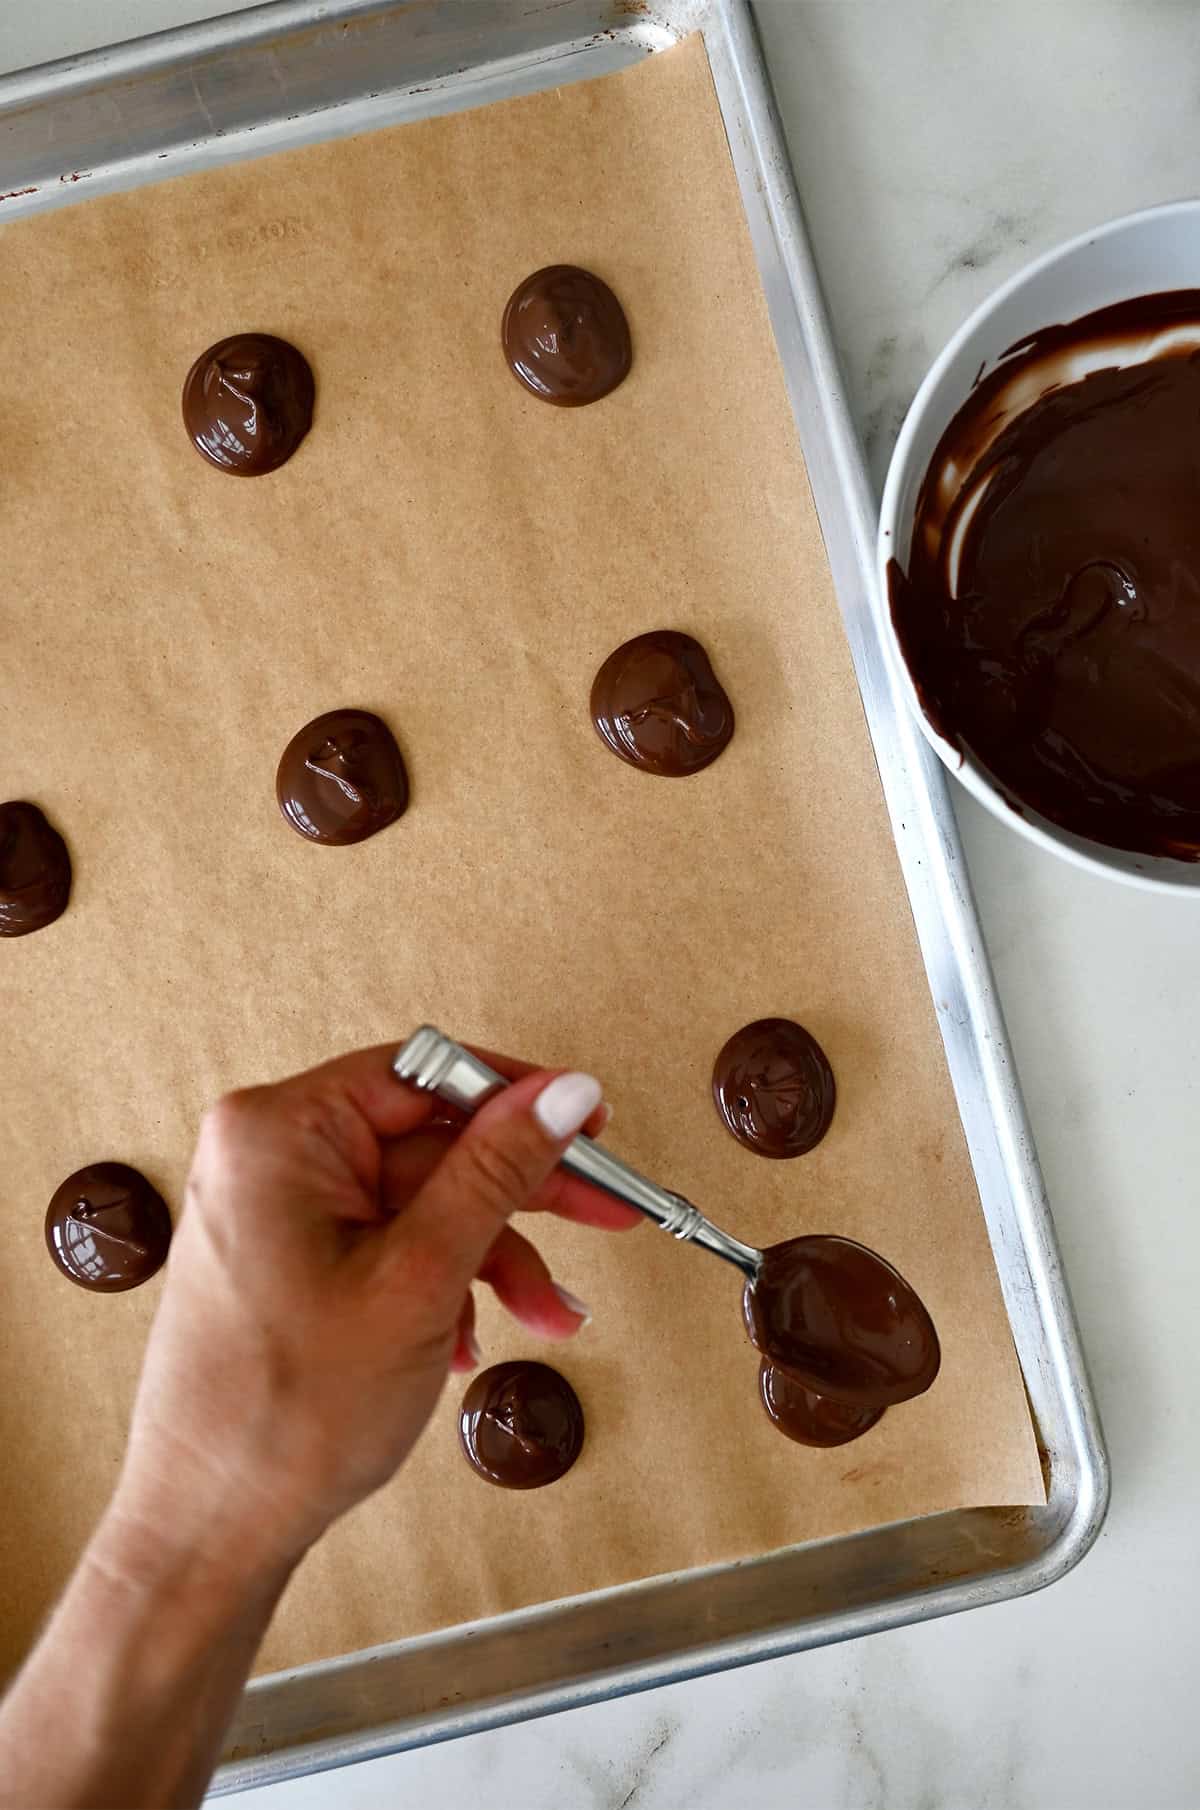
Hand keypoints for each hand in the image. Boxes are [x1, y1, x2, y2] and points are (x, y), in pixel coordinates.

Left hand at [108, 1044, 636, 1578]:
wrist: (210, 1531)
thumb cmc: (284, 1416)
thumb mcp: (419, 1277)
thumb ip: (496, 1172)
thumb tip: (564, 1093)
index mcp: (278, 1132)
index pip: (424, 1073)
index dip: (517, 1101)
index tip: (590, 1128)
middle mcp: (267, 1155)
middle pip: (429, 1142)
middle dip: (517, 1200)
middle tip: (603, 1213)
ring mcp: (273, 1209)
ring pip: (418, 1203)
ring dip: (488, 1258)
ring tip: (545, 1316)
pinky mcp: (285, 1257)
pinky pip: (387, 1242)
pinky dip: (440, 1283)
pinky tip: (467, 1340)